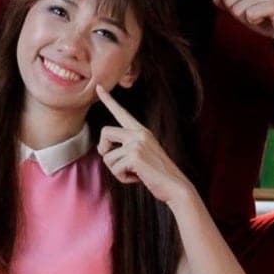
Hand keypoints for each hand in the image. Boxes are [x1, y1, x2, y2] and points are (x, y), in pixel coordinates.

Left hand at [94, 85, 194, 206]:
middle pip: (105, 132)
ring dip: (117, 171)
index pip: (121, 113)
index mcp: (141, 131)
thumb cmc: (157, 175)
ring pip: (107, 157)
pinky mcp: (134, 155)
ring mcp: (137, 143)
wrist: (175, 186)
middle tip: (114, 161)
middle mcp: (139, 133)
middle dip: (103, 149)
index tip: (98, 86)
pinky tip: (138, 178)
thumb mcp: (141, 156)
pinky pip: (114, 169)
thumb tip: (103, 152)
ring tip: (136, 173)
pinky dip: (123, 178)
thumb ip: (125, 149)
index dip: (108, 100)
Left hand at [214, 0, 273, 61]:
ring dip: (248, 19)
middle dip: (240, 14)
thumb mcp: (244, 11)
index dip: (233, 6)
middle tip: (256, 16)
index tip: (250, 9)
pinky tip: (267, 20)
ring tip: (262, 18)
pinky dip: (255, 22)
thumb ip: (229, 3)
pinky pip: (250, 15)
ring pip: (238, 9)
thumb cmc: (268, 19)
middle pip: (230, 1)